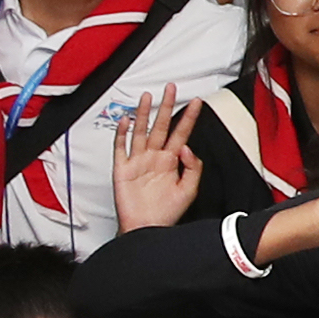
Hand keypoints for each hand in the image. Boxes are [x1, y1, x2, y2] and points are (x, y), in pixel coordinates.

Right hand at [108, 92, 202, 233]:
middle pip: (161, 126)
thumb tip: (186, 146)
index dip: (189, 118)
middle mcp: (154, 158)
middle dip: (166, 106)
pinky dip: (122, 134)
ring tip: (148, 97)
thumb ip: (193, 167)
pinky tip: (126, 121)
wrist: (147, 229)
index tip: (197, 102)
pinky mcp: (122, 169)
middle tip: (172, 88)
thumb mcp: (188, 190)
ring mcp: (138, 161)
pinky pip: (121, 147)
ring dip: (143, 114)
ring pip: (141, 132)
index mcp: (170, 161)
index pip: (181, 133)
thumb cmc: (166, 213)